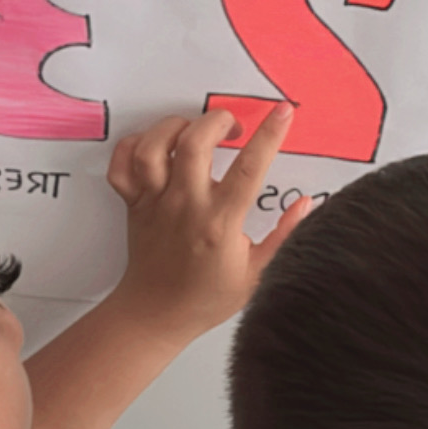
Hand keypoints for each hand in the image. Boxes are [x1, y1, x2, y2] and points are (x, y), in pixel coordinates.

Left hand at [105, 104, 309, 344]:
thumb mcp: (257, 272)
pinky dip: (133, 146)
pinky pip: (122, 164)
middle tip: (232, 127)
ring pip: (153, 146)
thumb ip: (284, 235)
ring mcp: (155, 203)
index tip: (282, 113)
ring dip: (174, 127)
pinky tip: (156, 146)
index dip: (270, 134)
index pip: (249, 167)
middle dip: (217, 120)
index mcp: (219, 223)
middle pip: (194, 142)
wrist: (156, 315)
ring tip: (192, 131)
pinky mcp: (134, 204)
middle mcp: (185, 206)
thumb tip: (305, 204)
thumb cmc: (205, 298)